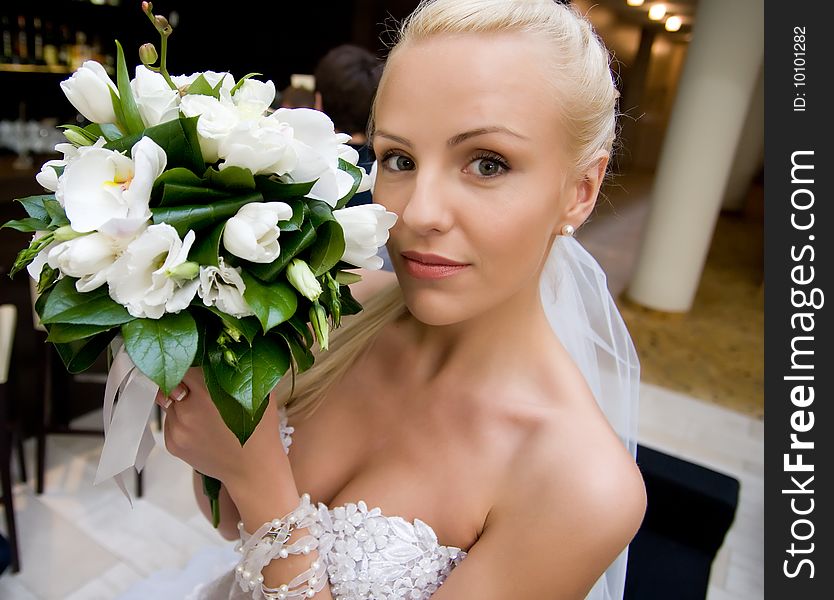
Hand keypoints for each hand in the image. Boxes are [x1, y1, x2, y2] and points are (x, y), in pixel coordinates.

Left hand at [155, 368, 287, 487]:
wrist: (254, 470)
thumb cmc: (260, 431)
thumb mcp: (258, 392)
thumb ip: (239, 370)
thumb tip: (225, 350)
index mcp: (207, 388)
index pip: (182, 361)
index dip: (187, 359)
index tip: (194, 362)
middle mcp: (187, 406)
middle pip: (171, 380)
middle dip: (182, 381)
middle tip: (197, 386)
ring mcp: (177, 426)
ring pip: (169, 401)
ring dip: (181, 401)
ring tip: (204, 412)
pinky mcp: (172, 442)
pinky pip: (170, 421)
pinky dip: (181, 420)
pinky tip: (202, 428)